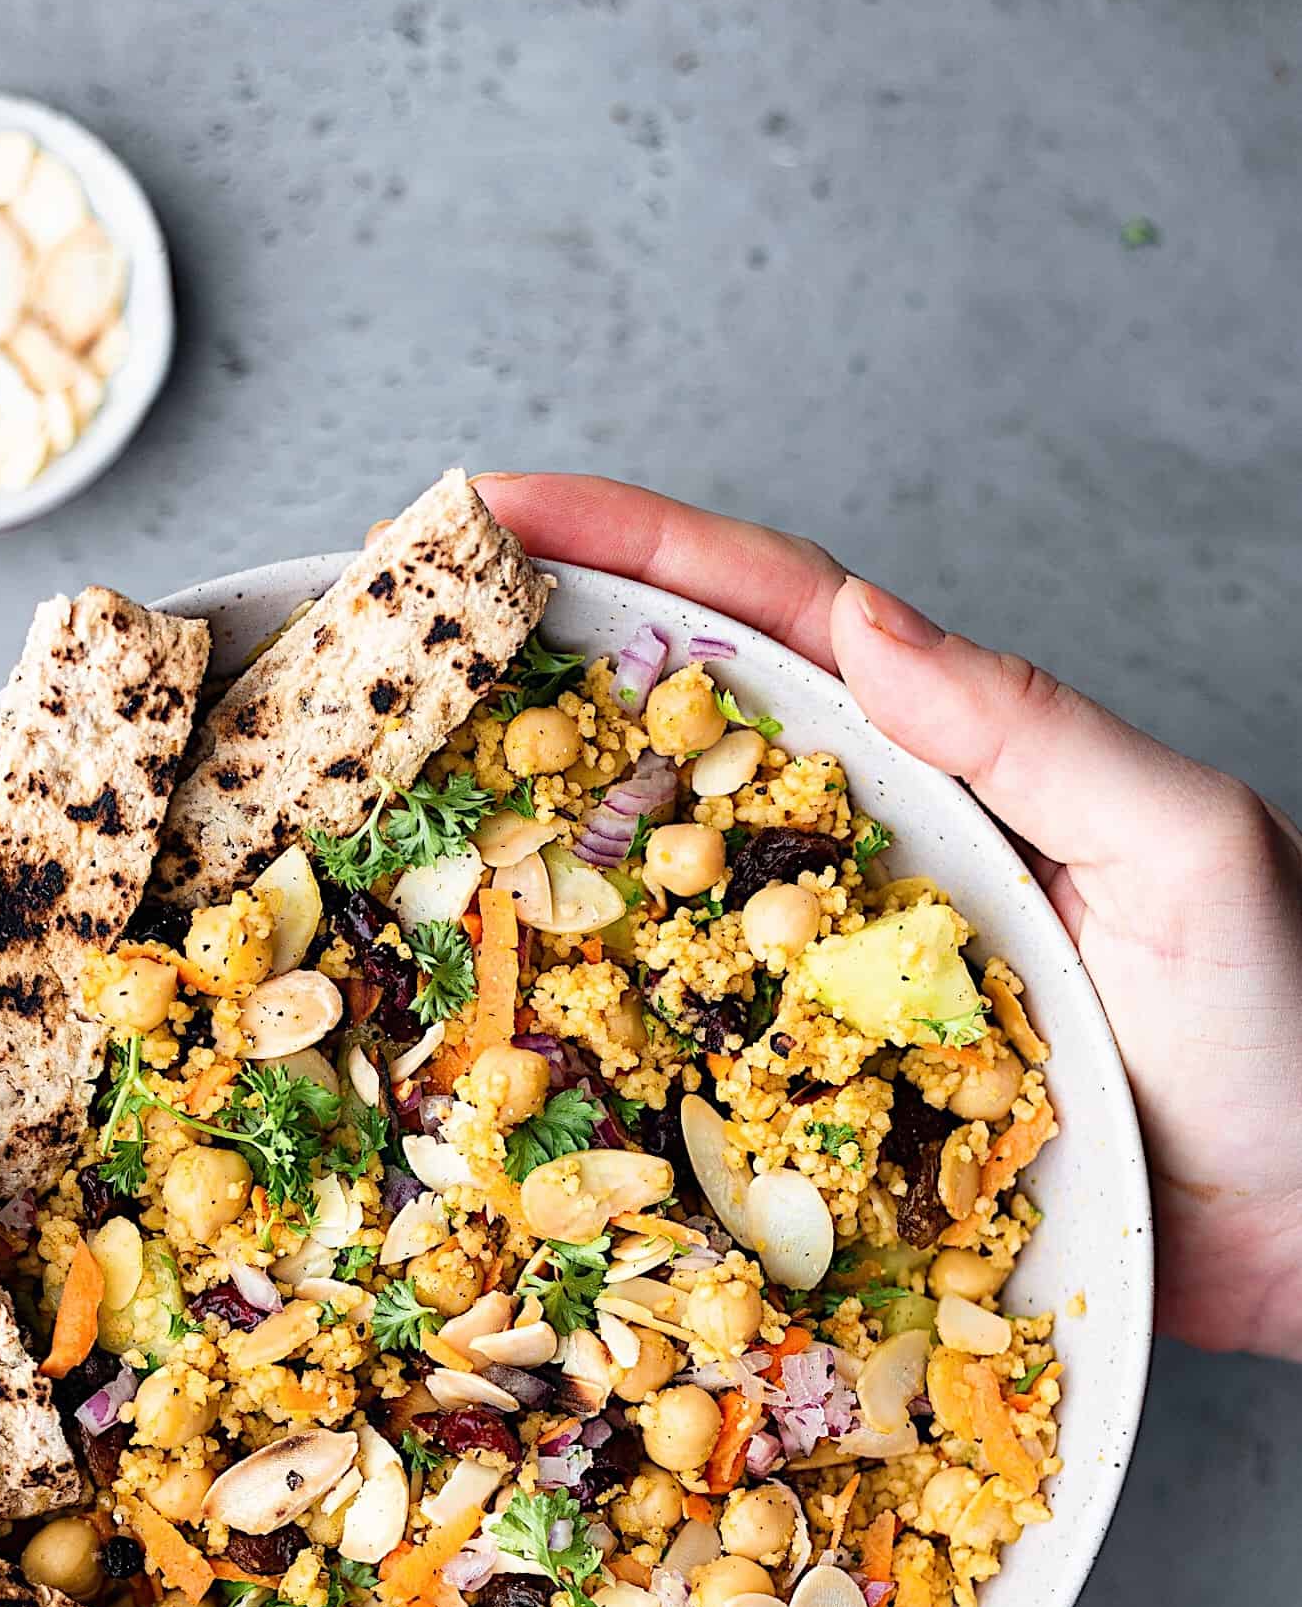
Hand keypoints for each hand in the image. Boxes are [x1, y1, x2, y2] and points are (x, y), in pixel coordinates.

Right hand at [475, 474, 1301, 1360]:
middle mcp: (868, 856)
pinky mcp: (822, 1100)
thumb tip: (868, 631)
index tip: (498, 506)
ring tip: (394, 805)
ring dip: (528, 840)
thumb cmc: (1283, 1026)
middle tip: (393, 642)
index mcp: (952, 759)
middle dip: (536, 670)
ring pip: (655, 888)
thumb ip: (1033, 732)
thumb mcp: (1179, 847)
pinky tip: (498, 1021)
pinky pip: (682, 1044)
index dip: (636, 549)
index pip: (774, 619)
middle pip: (679, 735)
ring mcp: (831, 977)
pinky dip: (588, 1019)